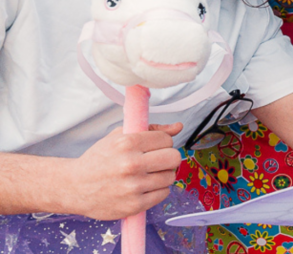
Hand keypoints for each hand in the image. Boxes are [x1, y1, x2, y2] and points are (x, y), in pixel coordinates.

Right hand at [64, 123, 182, 218]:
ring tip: (147, 175)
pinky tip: (143, 187)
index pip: (167, 140)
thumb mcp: (119, 137)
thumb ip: (151, 130)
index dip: (162, 143)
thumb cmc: (99, 160)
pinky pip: (163, 194)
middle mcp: (131, 164)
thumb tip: (177, 127)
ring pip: (170, 177)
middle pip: (174, 158)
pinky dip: (157, 190)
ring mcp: (133, 186)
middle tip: (156, 161)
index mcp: (128, 144)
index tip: (153, 147)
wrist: (74, 187)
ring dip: (162, 175)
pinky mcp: (134, 205)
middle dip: (168, 158)